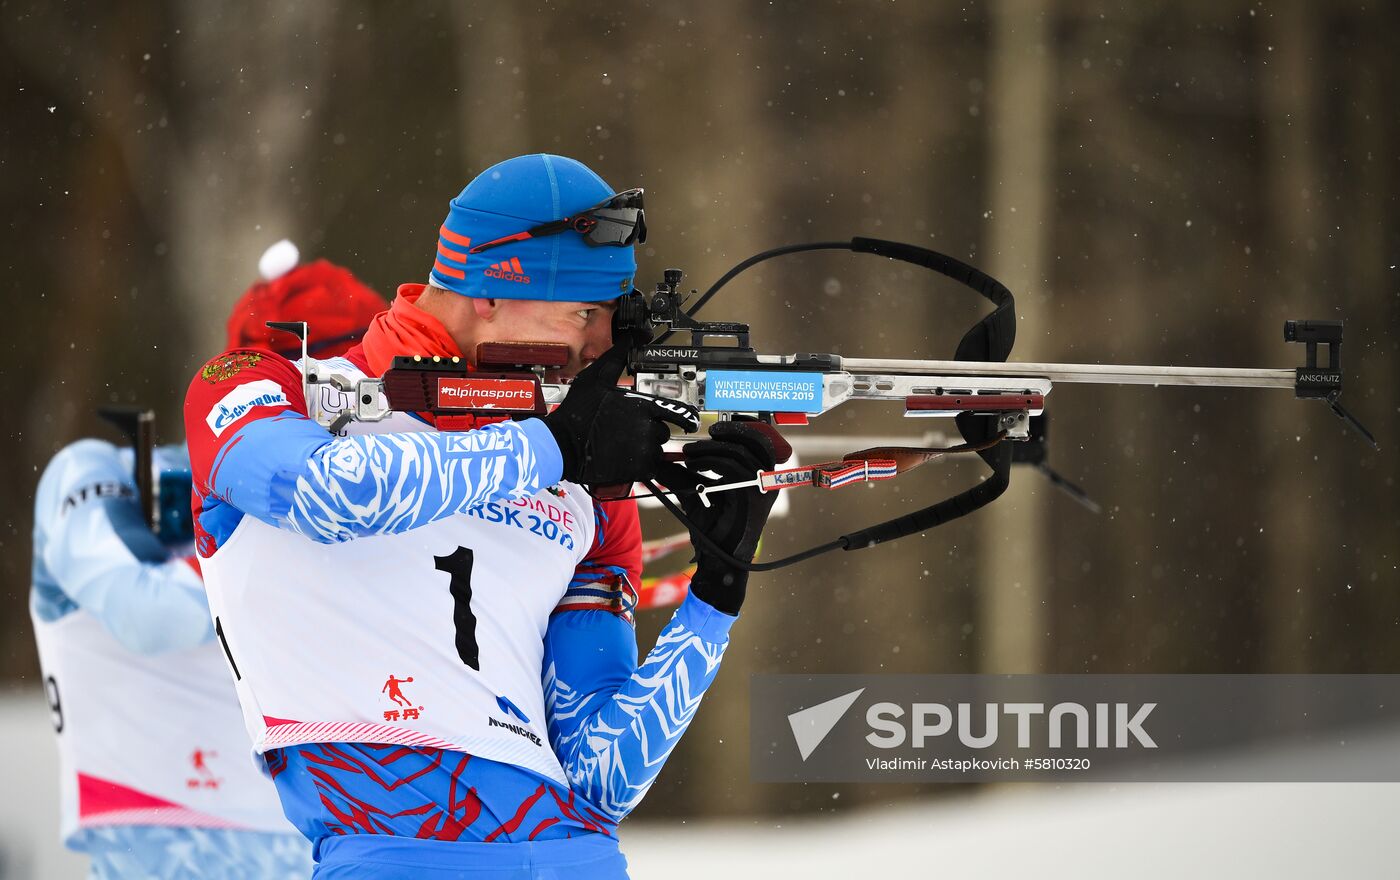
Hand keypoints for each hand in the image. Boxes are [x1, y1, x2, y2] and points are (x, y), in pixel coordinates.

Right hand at [543, 334, 698, 485]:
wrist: (563, 444)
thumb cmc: (578, 412)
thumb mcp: (596, 376)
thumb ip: (619, 356)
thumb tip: (634, 334)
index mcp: (644, 405)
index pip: (678, 412)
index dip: (684, 418)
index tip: (688, 422)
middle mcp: (648, 427)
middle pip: (663, 431)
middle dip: (650, 431)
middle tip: (628, 430)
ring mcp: (644, 449)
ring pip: (656, 450)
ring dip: (645, 449)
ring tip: (622, 444)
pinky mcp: (637, 468)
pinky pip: (650, 467)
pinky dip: (640, 464)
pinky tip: (623, 457)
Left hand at [670, 421, 779, 614]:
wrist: (717, 559)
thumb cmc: (710, 530)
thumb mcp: (693, 494)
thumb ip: (682, 475)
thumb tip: (660, 460)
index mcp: (758, 477)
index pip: (760, 442)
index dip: (741, 429)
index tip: (715, 429)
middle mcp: (765, 482)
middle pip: (756, 441)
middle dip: (731, 431)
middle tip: (706, 434)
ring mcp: (762, 490)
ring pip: (740, 453)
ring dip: (711, 448)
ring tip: (689, 454)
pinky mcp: (754, 498)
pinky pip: (734, 468)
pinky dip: (710, 461)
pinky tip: (693, 466)